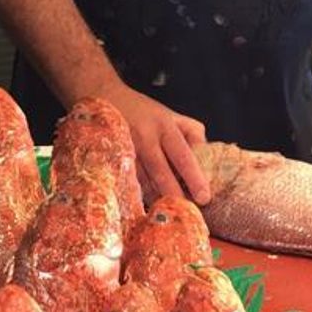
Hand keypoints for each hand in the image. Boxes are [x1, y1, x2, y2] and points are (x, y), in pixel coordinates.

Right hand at [94, 83, 210, 205]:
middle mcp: (144, 137)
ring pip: (142, 180)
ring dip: (155, 197)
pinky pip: (126, 180)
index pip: (182, 155)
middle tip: (186, 212)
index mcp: (164, 126)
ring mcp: (125, 148)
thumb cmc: (145, 112)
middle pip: (160, 171)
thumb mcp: (173, 115)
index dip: (194, 177)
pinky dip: (138, 194)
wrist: (105, 97)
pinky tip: (146, 206)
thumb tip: (206, 158)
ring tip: (168, 214)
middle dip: (173, 193)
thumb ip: (193, 134)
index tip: (204, 196)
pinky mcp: (110, 157)